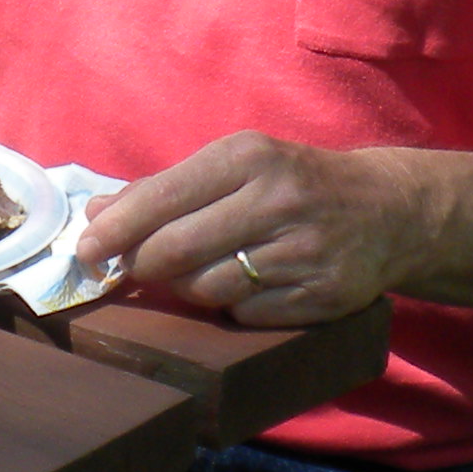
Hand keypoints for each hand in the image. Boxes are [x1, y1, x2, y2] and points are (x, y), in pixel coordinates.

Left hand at [73, 131, 426, 326]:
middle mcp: (276, 201)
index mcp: (249, 158)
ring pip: (205, 288)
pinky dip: (229, 306)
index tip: (84, 249)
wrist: (387, 211)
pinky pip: (243, 313)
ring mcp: (300, 252)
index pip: (162, 198)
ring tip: (194, 271)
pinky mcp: (318, 296)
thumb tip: (96, 214)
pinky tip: (244, 285)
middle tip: (126, 270)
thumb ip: (166, 188)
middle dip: (140, 264)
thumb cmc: (293, 184)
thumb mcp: (238, 165)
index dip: (115, 229)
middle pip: (175, 250)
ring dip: (185, 287)